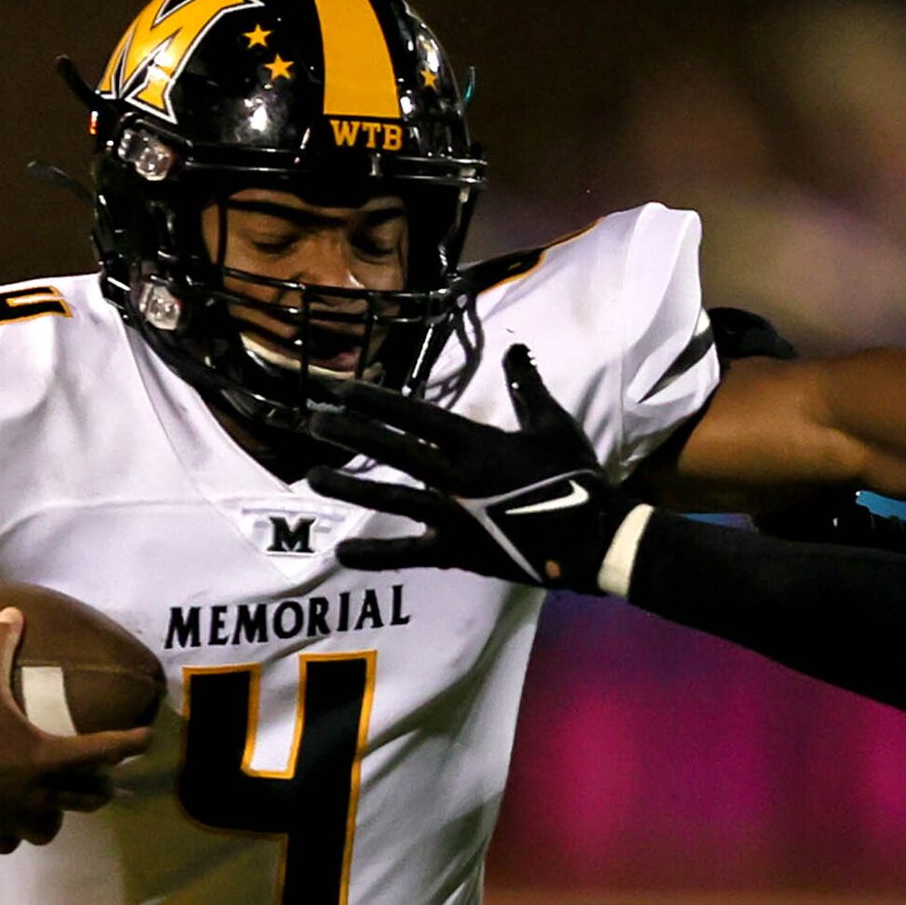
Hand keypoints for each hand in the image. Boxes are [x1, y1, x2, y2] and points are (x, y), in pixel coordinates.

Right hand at [0, 610, 149, 850]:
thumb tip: (12, 612)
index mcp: (47, 758)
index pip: (104, 751)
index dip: (131, 743)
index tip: (147, 739)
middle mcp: (40, 792)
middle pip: (90, 798)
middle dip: (100, 787)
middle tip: (101, 775)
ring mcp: (16, 816)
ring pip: (54, 828)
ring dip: (60, 814)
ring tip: (56, 800)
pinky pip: (13, 840)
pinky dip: (15, 833)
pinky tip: (11, 822)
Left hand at [304, 344, 621, 590]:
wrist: (593, 539)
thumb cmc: (575, 478)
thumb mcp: (554, 423)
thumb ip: (528, 385)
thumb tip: (516, 349)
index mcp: (476, 443)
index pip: (413, 415)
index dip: (373, 400)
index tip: (339, 389)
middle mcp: (455, 476)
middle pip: (391, 450)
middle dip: (349, 434)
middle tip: (312, 421)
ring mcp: (453, 516)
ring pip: (391, 498)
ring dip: (350, 486)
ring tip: (313, 476)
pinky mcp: (457, 552)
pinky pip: (409, 554)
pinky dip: (376, 555)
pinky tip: (342, 552)